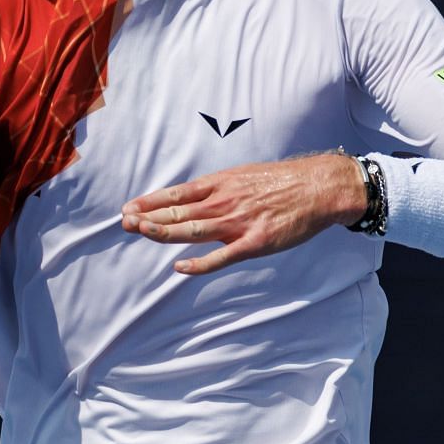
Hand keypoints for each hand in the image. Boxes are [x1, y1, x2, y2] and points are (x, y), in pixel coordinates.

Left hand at [120, 152, 365, 275]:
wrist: (318, 187)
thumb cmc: (280, 182)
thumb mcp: (242, 175)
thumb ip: (216, 188)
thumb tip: (191, 196)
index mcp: (220, 185)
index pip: (176, 194)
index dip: (150, 201)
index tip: (128, 208)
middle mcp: (223, 202)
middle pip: (178, 212)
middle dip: (149, 217)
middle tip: (124, 223)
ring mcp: (238, 222)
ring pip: (193, 230)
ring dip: (164, 232)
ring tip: (140, 233)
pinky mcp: (255, 242)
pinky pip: (222, 256)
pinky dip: (200, 263)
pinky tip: (180, 268)